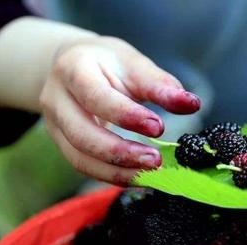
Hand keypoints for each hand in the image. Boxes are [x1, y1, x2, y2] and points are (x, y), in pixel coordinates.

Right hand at [39, 36, 200, 184]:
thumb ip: (161, 85)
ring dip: (117, 172)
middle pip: (82, 134)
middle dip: (120, 152)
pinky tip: (138, 177)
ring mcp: (54, 125)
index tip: (158, 127)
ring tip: (150, 174)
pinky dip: (112, 176)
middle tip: (156, 160)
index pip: (95, 96)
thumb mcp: (133, 64)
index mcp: (72, 68)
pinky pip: (84, 167)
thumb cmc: (108, 64)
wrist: (74, 66)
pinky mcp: (61, 145)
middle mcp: (56, 99)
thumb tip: (192, 104)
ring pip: (80, 158)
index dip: (126, 115)